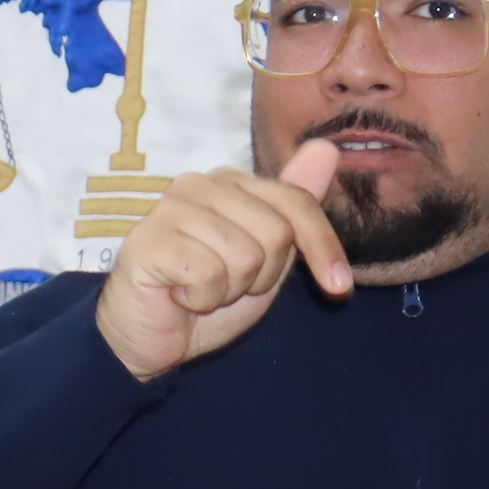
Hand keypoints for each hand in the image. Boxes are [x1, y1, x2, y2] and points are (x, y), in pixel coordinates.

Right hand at [94, 138, 353, 381]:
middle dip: (262, 276)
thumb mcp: (268, 258)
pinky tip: (179, 296)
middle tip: (225, 286)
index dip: (323, 248)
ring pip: (245, 256)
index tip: (338, 287)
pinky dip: (201, 300)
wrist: (149, 341)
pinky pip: (208, 275)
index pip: (296, 203)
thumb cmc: (206, 298)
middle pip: (276, 233)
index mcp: (230, 183)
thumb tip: (327, 148)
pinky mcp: (149, 241)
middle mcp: (199, 184)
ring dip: (229, 291)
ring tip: (200, 291)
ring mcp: (170, 209)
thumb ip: (295, 207)